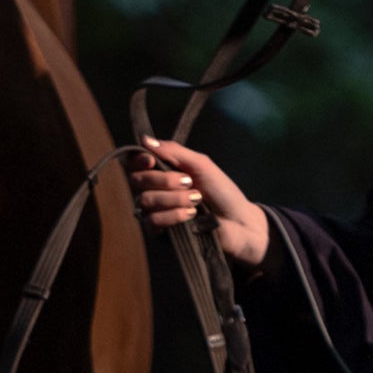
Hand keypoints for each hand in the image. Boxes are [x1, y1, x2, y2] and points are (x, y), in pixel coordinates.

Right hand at [129, 138, 268, 269]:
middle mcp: (155, 189)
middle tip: (189, 182)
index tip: (152, 161)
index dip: (138, 160)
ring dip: (173, 198)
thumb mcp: (201, 164)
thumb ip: (173, 151)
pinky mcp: (160, 232)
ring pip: (145, 200)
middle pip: (137, 180)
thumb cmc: (222, 191)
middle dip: (164, 180)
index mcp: (163, 170)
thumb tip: (144, 139)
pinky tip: (191, 215)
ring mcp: (156, 212)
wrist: (238, 222)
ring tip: (196, 200)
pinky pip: (152, 221)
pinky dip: (173, 215)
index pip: (134, 162)